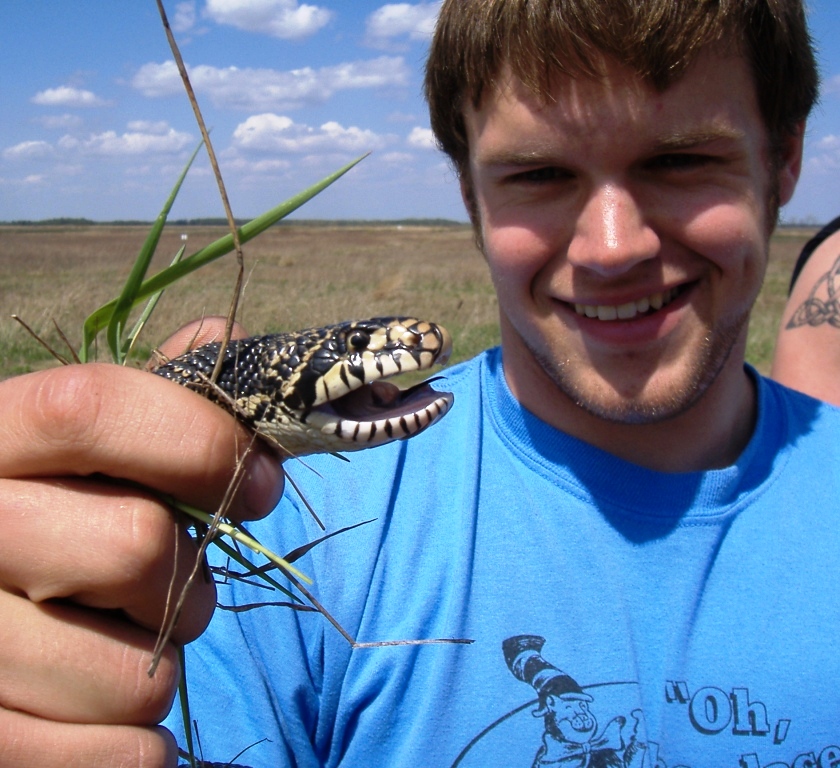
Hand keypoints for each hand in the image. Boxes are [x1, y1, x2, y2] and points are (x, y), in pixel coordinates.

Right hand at [0, 318, 283, 766]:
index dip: (201, 442)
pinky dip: (142, 745)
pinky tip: (109, 713)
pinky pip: (119, 758)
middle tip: (176, 577)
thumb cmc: (52, 519)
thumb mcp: (82, 449)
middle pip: (134, 545)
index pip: (91, 407)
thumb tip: (225, 337)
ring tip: (126, 641)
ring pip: (135, 673)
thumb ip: (157, 395)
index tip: (262, 484)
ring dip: (162, 661)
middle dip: (188, 573)